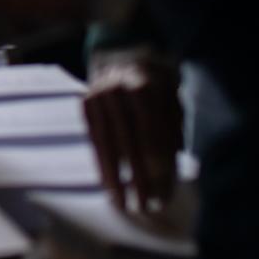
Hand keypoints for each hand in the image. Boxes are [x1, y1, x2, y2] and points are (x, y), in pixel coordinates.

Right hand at [82, 52, 182, 213]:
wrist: (123, 52)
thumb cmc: (156, 81)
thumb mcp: (172, 97)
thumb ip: (172, 129)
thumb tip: (171, 170)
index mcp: (145, 85)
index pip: (152, 134)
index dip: (158, 166)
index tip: (164, 194)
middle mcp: (118, 89)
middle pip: (130, 143)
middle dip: (138, 178)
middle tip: (146, 206)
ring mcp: (98, 96)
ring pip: (108, 145)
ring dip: (116, 178)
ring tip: (124, 205)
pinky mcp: (86, 104)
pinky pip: (95, 142)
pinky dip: (102, 165)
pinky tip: (109, 185)